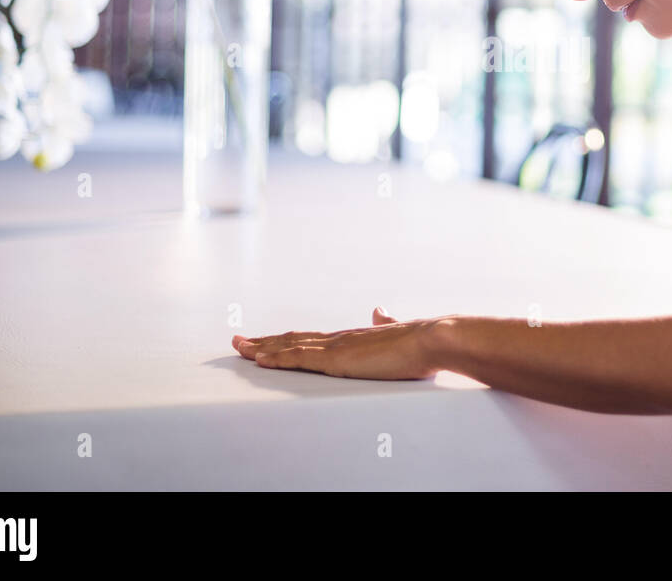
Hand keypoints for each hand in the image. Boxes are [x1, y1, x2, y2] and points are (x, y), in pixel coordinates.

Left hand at [232, 307, 442, 378]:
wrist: (433, 338)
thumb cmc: (421, 344)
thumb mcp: (398, 333)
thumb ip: (386, 324)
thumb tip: (379, 311)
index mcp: (352, 337)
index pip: (310, 338)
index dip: (286, 339)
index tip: (266, 340)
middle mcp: (339, 338)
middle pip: (292, 338)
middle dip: (264, 341)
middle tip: (238, 341)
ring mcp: (337, 348)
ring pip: (289, 346)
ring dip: (262, 348)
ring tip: (239, 348)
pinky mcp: (338, 360)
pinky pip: (299, 359)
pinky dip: (276, 359)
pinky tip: (260, 360)